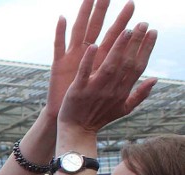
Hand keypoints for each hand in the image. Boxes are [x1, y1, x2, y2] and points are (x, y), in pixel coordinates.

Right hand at [46, 0, 133, 119]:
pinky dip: (60, 33)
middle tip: (124, 1)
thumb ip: (136, 90)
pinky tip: (63, 18)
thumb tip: (155, 79)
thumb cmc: (91, 109)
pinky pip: (58, 46)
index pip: (117, 40)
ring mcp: (72, 59)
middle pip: (100, 30)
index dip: (128, 28)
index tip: (142, 20)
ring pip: (79, 31)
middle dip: (110, 14)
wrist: (69, 122)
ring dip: (85, 14)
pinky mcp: (58, 66)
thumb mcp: (115, 100)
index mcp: (101, 62)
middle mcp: (87, 57)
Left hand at [58, 24, 156, 133]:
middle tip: (142, 24)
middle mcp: (111, 89)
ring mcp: (94, 89)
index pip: (138, 67)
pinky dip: (88, 61)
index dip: (146, 49)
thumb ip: (140, 94)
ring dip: (118, 48)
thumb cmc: (99, 118)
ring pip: (109, 66)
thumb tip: (156, 79)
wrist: (76, 131)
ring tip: (125, 30)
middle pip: (127, 63)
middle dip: (136, 43)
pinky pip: (84, 73)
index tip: (152, 32)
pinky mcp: (77, 91)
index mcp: (122, 91)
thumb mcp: (123, 109)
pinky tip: (94, 46)